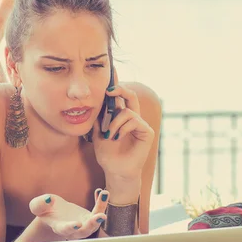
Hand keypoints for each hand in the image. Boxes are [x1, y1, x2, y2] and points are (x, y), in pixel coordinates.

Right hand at [29, 189, 109, 239]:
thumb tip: (49, 199)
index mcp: (58, 227)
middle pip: (85, 231)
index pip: (65, 230)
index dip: (70, 228)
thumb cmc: (45, 210)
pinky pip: (97, 211)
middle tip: (101, 216)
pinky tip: (101, 192)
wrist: (53, 213)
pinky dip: (100, 202)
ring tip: (104, 194)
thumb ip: (40, 204)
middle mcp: (73, 229)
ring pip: (95, 221)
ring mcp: (83, 224)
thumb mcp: (37, 206)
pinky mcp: (89, 217)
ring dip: (101, 209)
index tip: (77, 224)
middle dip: (93, 224)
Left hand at [92, 68, 154, 182]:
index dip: (116, 85)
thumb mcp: (98, 133)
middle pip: (130, 96)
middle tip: (109, 89)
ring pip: (128, 111)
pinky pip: (134, 121)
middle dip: (120, 89)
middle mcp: (132, 117)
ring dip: (115, 122)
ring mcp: (140, 124)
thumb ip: (99, 118)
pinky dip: (122, 128)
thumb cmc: (107, 153)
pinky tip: (117, 137)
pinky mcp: (147, 132)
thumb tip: (94, 100)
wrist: (115, 170)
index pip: (119, 97)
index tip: (111, 71)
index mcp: (120, 116)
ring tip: (109, 134)